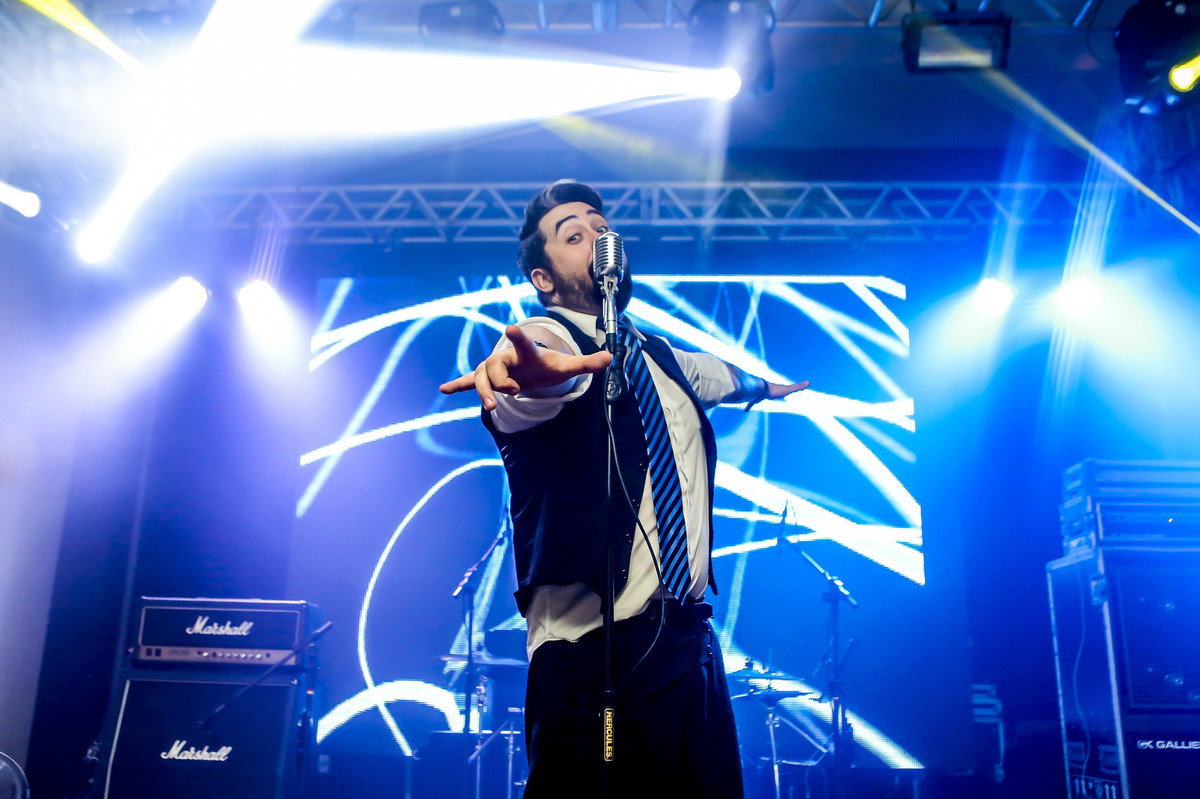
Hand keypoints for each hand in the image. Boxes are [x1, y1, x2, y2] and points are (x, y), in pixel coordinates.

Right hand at [439, 324, 611, 410]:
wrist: (533, 368)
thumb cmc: (549, 366)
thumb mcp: (568, 366)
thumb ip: (587, 363)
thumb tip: (611, 357)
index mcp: (527, 353)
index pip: (522, 343)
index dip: (518, 336)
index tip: (510, 328)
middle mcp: (508, 358)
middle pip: (496, 365)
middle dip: (500, 380)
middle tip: (513, 392)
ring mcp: (496, 369)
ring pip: (482, 377)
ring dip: (484, 390)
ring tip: (491, 406)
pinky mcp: (488, 380)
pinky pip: (470, 382)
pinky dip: (458, 385)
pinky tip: (444, 390)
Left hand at [745, 379, 809, 410]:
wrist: (760, 389)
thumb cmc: (775, 390)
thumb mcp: (788, 390)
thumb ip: (798, 387)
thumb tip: (809, 382)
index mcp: (776, 390)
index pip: (782, 390)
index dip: (783, 390)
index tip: (783, 390)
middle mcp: (768, 392)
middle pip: (769, 393)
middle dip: (768, 394)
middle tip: (765, 395)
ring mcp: (760, 395)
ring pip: (757, 397)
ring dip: (755, 399)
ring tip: (752, 402)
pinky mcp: (753, 399)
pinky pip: (750, 403)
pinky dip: (748, 406)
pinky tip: (745, 411)